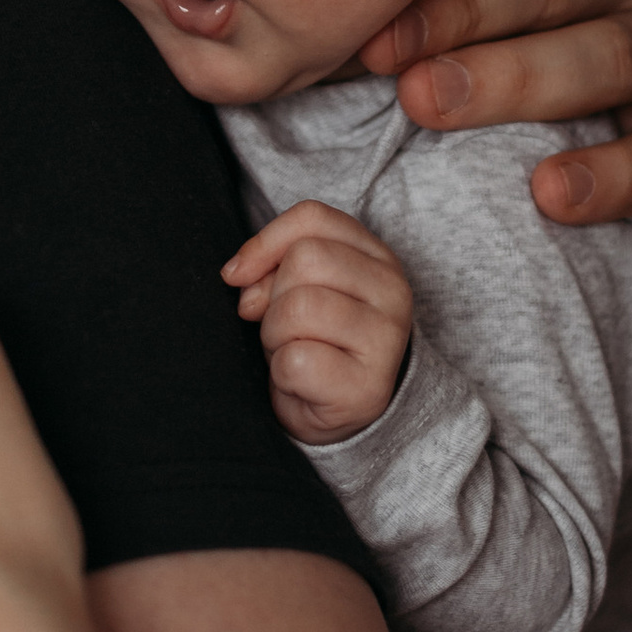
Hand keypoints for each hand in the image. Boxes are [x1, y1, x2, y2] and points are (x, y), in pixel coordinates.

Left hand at [221, 200, 413, 445]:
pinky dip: (282, 373)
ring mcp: (386, 340)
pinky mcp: (367, 388)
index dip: (265, 244)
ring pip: (297, 308)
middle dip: (273, 297)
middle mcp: (393, 291)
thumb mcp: (297, 287)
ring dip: (276, 336)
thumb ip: (273, 264)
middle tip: (284, 328)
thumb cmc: (315, 340)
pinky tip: (301, 382)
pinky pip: (296, 360)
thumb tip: (238, 275)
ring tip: (293, 352)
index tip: (242, 277)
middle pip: (303, 261)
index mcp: (377, 257)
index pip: (313, 218)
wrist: (338, 413)